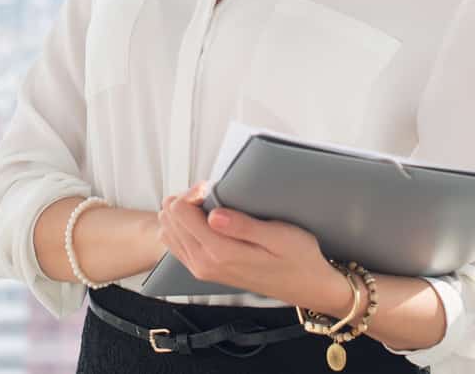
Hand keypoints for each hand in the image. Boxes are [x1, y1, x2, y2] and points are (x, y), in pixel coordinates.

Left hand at [156, 180, 344, 309]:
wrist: (306, 287)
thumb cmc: (298, 258)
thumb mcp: (279, 236)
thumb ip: (243, 226)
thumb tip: (212, 215)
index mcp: (220, 253)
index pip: (180, 211)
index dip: (193, 191)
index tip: (214, 187)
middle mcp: (204, 264)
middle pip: (169, 218)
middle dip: (186, 199)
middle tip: (213, 194)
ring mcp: (201, 269)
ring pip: (168, 230)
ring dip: (183, 212)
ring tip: (210, 206)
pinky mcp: (203, 270)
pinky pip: (176, 243)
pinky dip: (184, 226)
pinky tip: (206, 221)